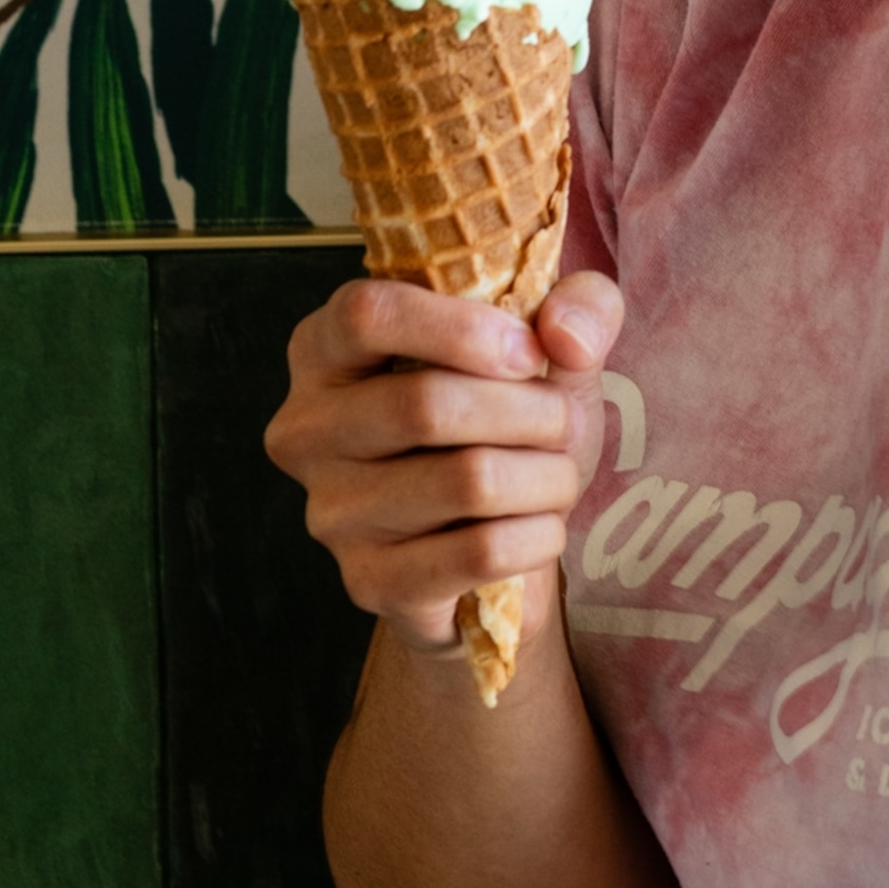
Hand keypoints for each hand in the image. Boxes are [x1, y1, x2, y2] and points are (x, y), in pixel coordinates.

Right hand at [265, 268, 623, 662]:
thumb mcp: (552, 347)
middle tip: (564, 421)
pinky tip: (541, 526)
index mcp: (327, 348)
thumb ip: (580, 304)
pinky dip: (539, 535)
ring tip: (557, 475)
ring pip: (468, 481)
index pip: (368, 315)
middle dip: (531, 410)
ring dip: (546, 476)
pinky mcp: (370, 583)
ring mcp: (331, 514)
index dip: (463, 328)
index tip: (529, 351)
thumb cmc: (507, 424)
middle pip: (427, 404)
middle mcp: (308, 430)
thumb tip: (566, 334)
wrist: (497, 544)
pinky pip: (481, 552)